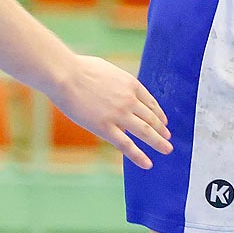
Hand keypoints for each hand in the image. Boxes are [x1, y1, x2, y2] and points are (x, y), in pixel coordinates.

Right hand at [53, 54, 171, 167]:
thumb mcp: (109, 71)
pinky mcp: (104, 127)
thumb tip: (118, 89)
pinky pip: (126, 144)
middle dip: (162, 130)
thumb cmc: (80, 69)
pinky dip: (138, 156)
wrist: (64, 74)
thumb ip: (117, 83)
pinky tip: (147, 164)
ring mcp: (119, 114)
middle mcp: (130, 100)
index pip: (151, 103)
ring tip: (167, 149)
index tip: (164, 122)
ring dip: (158, 142)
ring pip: (145, 132)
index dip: (159, 114)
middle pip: (151, 118)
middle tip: (168, 138)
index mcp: (132, 85)